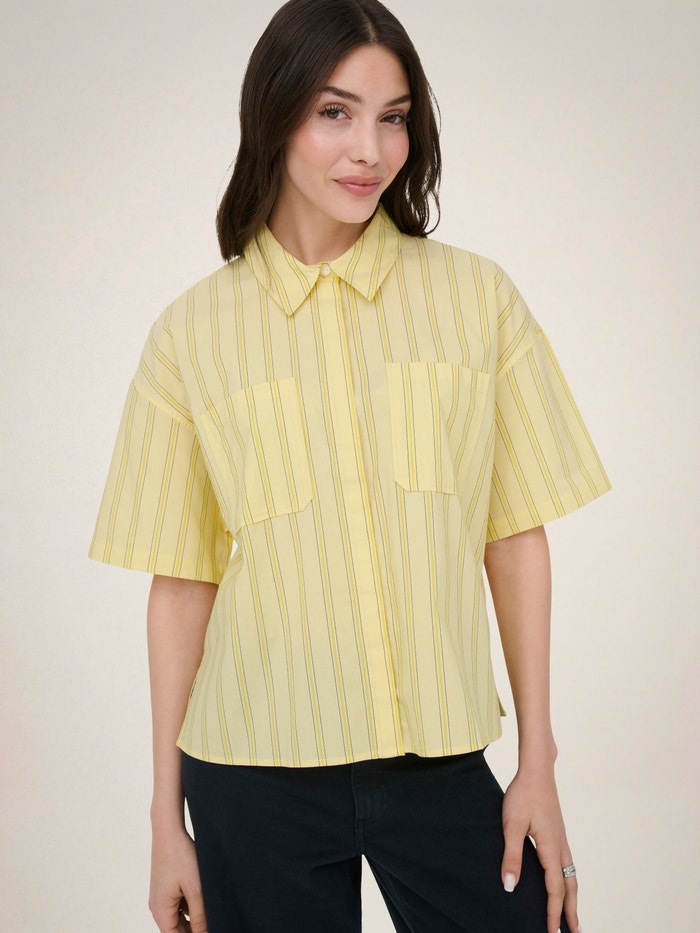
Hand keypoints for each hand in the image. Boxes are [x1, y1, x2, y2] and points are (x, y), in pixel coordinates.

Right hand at [149, 824, 207, 932]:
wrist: (169, 830)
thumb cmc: (180, 856)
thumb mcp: (196, 889)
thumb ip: (200, 917)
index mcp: (161, 912)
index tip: (209, 930)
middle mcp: (158, 907)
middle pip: (177, 929)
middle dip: (195, 929)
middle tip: (213, 922)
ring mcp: (161, 897)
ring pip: (180, 918)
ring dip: (194, 919)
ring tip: (210, 912)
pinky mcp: (166, 887)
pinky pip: (179, 905)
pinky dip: (191, 906)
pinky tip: (204, 900)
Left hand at [501, 766, 579, 932]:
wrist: (537, 770)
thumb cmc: (523, 794)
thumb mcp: (511, 825)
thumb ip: (511, 856)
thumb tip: (510, 887)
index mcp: (551, 848)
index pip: (555, 889)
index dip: (553, 913)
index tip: (551, 932)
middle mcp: (561, 847)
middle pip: (570, 887)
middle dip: (571, 913)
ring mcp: (561, 839)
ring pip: (571, 876)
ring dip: (571, 898)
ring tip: (571, 916)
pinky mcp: (557, 833)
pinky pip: (566, 865)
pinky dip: (568, 881)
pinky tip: (561, 882)